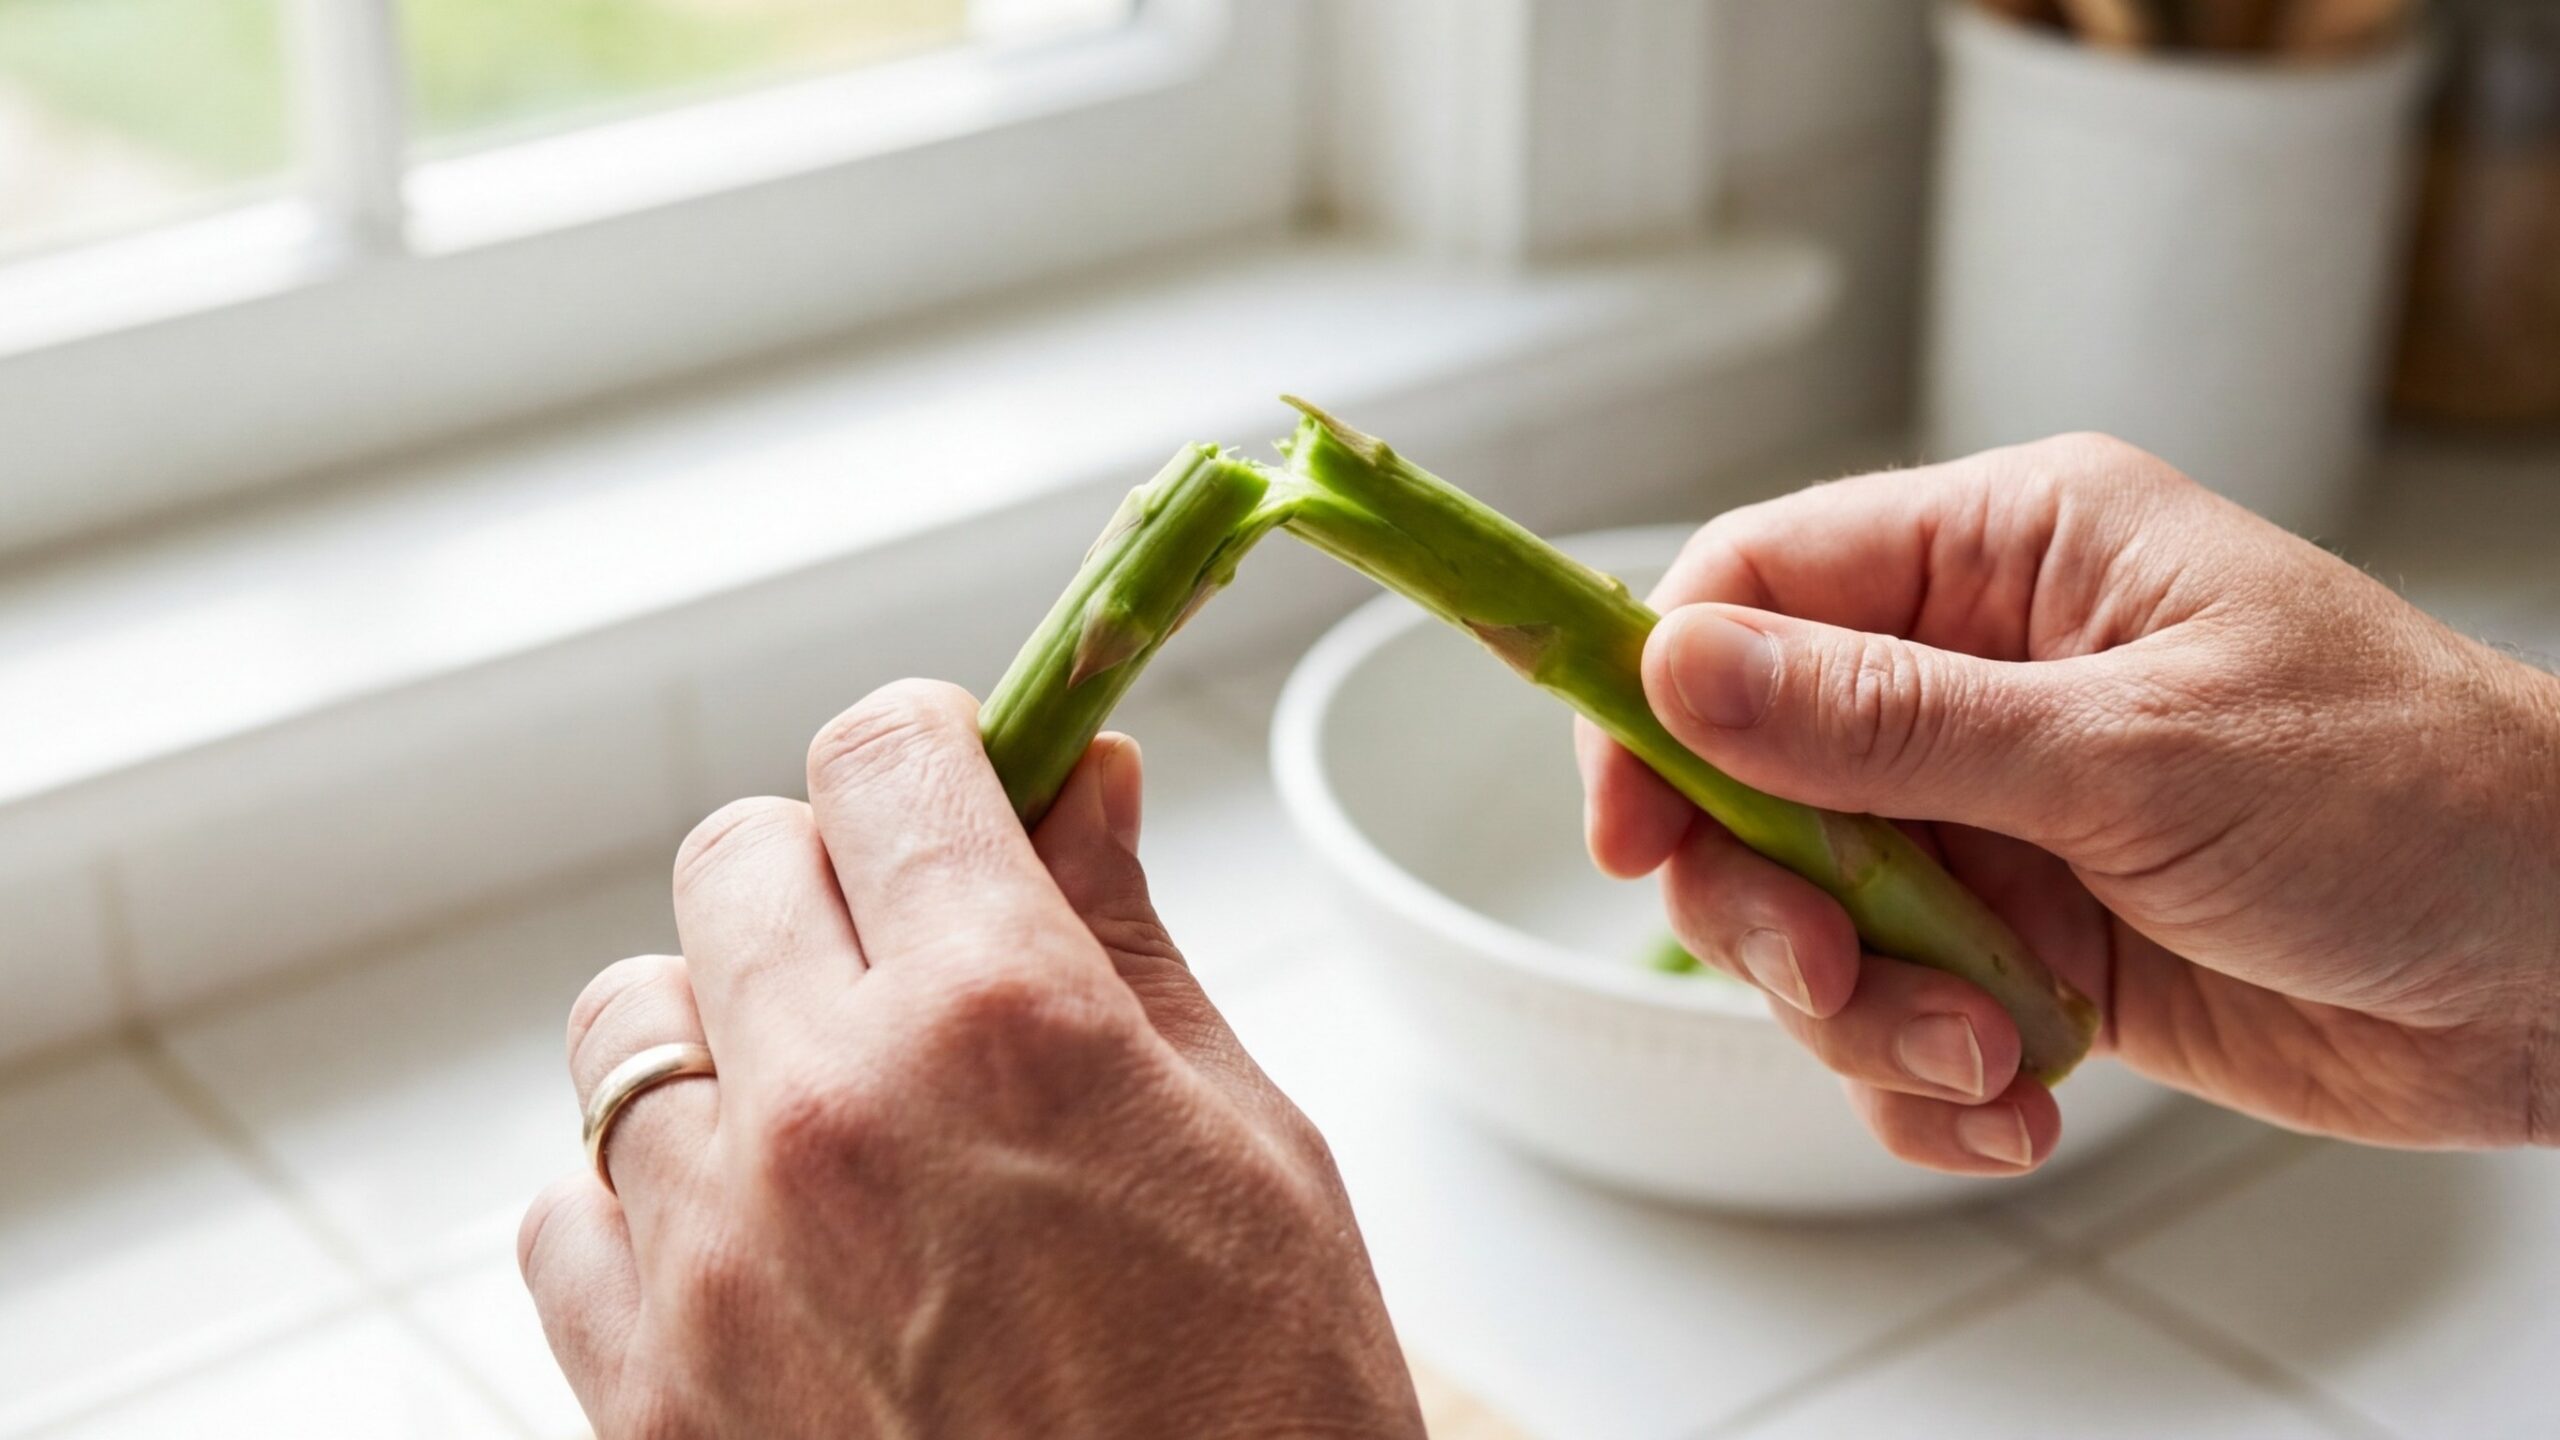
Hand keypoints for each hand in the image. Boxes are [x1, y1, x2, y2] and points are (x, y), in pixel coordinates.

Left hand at [521, 682, 1422, 1438]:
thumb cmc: (1268, 1421)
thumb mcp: (1253, 1147)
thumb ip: (1131, 940)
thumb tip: (1086, 779)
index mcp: (1003, 1024)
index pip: (887, 758)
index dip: (935, 749)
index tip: (965, 784)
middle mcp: (826, 1117)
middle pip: (738, 859)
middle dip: (836, 871)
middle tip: (918, 950)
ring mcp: (709, 1266)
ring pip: (627, 1022)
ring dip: (726, 1026)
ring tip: (832, 1110)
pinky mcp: (643, 1401)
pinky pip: (564, 1213)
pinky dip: (645, 1199)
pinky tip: (758, 1244)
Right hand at [1581, 434, 2559, 1171]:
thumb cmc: (2410, 798)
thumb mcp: (2131, 755)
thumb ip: (1885, 725)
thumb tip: (1678, 668)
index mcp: (2007, 559)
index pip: (1754, 586)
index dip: (1661, 697)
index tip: (1636, 831)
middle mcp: (1979, 680)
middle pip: (1750, 775)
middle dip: (1774, 904)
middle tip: (1838, 976)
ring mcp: (1998, 819)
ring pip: (1814, 918)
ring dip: (1873, 1015)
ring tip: (1995, 1058)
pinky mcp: (2026, 947)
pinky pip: (1896, 1016)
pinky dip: (1928, 1083)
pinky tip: (2017, 1107)